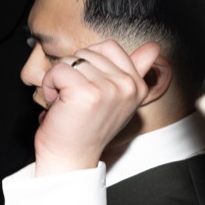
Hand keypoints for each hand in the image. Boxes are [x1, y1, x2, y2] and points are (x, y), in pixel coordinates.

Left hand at [33, 40, 162, 175]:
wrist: (70, 158)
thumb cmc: (86, 128)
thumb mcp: (116, 98)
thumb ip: (134, 70)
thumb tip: (154, 47)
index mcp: (138, 86)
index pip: (109, 47)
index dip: (88, 64)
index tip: (89, 90)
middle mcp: (128, 86)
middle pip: (87, 52)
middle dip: (73, 72)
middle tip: (75, 99)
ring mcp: (109, 89)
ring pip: (70, 60)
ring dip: (59, 79)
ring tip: (67, 102)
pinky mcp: (87, 92)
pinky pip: (58, 70)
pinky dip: (49, 84)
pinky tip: (57, 104)